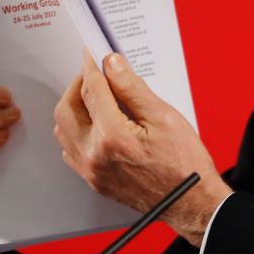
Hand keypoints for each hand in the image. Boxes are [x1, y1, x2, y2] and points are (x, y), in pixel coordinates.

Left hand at [54, 50, 231, 246]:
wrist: (190, 202)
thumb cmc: (184, 163)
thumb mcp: (163, 117)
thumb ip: (132, 88)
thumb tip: (113, 64)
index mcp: (113, 136)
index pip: (92, 89)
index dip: (92, 65)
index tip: (93, 52)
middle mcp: (95, 155)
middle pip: (67, 108)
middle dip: (78, 84)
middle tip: (95, 73)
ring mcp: (91, 171)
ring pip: (63, 130)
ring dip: (74, 108)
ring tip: (96, 96)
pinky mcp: (94, 181)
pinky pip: (71, 150)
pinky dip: (76, 130)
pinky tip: (96, 123)